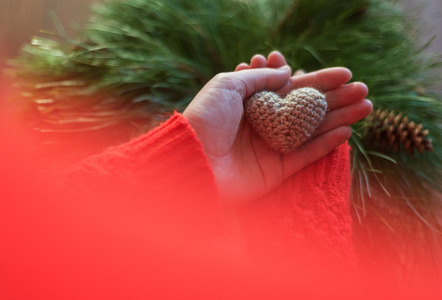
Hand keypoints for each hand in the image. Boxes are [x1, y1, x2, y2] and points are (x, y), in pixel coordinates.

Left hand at [183, 52, 371, 205]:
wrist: (192, 159)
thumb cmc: (206, 119)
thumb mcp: (227, 85)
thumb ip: (259, 78)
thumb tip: (287, 72)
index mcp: (254, 102)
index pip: (293, 88)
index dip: (318, 80)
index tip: (343, 73)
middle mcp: (265, 124)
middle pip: (308, 108)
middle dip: (336, 98)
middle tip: (363, 89)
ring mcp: (271, 147)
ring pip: (313, 130)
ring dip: (339, 118)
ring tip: (366, 106)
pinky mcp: (275, 171)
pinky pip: (306, 155)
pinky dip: (327, 144)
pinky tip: (347, 131)